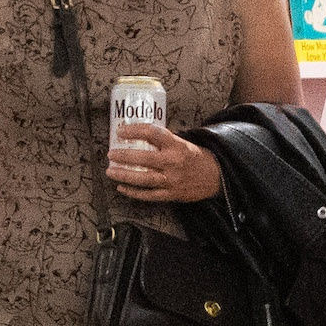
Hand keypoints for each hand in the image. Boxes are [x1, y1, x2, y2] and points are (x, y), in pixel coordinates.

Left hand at [105, 118, 221, 202]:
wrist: (215, 176)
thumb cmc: (195, 157)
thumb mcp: (182, 143)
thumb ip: (163, 141)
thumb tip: (138, 135)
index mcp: (176, 145)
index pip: (152, 133)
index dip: (134, 131)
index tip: (121, 131)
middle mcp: (173, 162)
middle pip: (144, 158)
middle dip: (124, 156)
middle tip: (111, 154)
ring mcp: (172, 180)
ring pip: (143, 179)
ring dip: (124, 175)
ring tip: (111, 171)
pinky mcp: (171, 194)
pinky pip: (149, 195)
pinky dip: (133, 192)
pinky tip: (122, 188)